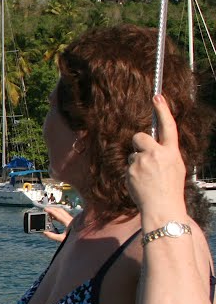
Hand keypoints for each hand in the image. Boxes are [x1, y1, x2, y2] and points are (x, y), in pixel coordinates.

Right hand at [42, 205, 72, 242]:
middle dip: (52, 208)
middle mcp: (70, 219)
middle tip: (45, 209)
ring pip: (62, 211)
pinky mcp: (71, 220)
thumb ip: (52, 236)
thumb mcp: (62, 239)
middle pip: (60, 210)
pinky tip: (54, 218)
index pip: (58, 214)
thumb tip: (44, 232)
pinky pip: (63, 214)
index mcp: (67, 222)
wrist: (83, 239)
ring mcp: (71, 219)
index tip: (45, 209)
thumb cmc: (73, 239)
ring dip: (55, 211)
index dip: (51, 211)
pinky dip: (58, 214)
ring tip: (48, 212)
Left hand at [128, 94, 187, 219]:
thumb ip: (165, 154)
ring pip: (133, 155)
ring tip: (146, 178)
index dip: (162, 110)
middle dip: (139, 144)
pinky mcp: (130, 171)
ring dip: (137, 163)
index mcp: (171, 152)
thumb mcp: (175, 167)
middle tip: (145, 158)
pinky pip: (128, 166)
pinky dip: (132, 173)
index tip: (157, 96)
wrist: (161, 207)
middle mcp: (156, 154)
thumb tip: (153, 146)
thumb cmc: (170, 188)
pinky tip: (140, 183)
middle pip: (139, 137)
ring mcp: (141, 162)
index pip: (168, 126)